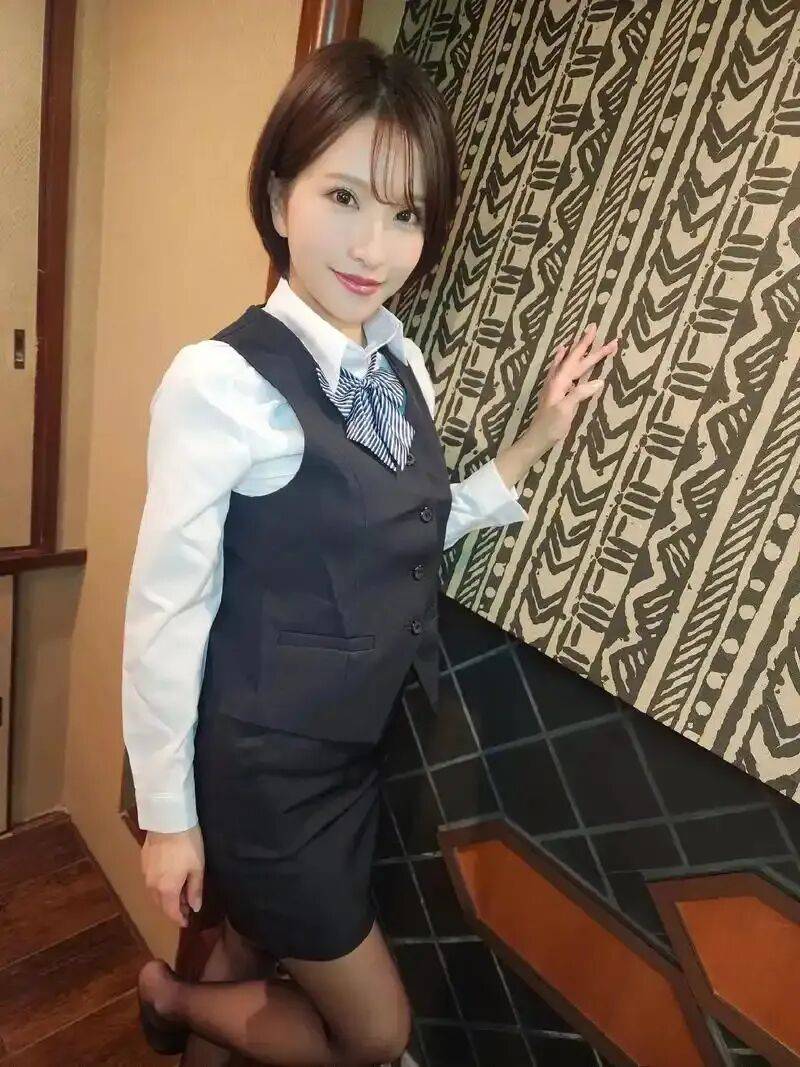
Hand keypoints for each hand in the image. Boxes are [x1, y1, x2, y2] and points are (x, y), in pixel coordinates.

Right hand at [141, 824, 204, 927]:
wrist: (169, 821)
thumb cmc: (187, 845)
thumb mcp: (197, 868)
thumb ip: (195, 890)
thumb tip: (194, 908)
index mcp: (167, 890)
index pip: (171, 913)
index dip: (179, 919)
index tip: (187, 922)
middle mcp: (152, 886)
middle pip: (160, 905)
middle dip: (172, 910)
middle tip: (185, 907)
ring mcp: (145, 873)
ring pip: (153, 894)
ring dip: (164, 898)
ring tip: (178, 893)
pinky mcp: (143, 862)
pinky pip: (150, 881)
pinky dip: (159, 886)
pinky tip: (168, 878)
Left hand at [522, 322, 617, 452]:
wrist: (537, 439)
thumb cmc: (551, 427)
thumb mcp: (565, 410)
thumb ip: (580, 394)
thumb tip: (599, 381)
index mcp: (560, 381)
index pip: (576, 359)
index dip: (587, 345)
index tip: (595, 329)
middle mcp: (557, 380)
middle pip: (576, 359)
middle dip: (589, 347)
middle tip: (600, 331)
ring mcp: (555, 385)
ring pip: (570, 363)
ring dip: (578, 351)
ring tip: (584, 338)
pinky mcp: (555, 392)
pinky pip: (562, 370)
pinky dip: (564, 360)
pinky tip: (562, 354)